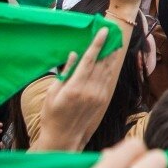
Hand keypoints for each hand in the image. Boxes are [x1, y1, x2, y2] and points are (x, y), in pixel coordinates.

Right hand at [32, 29, 126, 152]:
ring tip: (115, 41)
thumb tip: (74, 54)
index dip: (97, 44)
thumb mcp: (52, 92)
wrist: (63, 135)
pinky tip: (111, 59)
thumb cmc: (52, 113)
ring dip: (112, 55)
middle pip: (102, 63)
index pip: (89, 60)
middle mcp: (90, 90)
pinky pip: (108, 79)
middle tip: (113, 31)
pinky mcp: (103, 100)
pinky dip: (111, 67)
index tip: (103, 31)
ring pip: (108, 70)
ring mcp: (98, 96)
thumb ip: (65, 73)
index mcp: (75, 87)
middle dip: (108, 46)